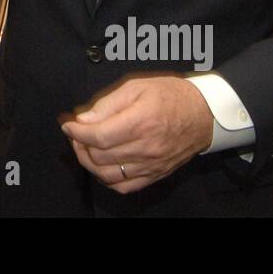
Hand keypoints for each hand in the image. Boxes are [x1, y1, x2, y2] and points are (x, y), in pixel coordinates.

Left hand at [59, 76, 212, 193]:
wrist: (204, 114)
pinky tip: (102, 165)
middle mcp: (146, 147)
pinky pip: (125, 186)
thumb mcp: (137, 87)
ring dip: (89, 163)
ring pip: (108, 175)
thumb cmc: (170, 96)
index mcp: (140, 121)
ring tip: (85, 148)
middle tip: (76, 133)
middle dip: (80, 145)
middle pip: (100, 156)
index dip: (77, 132)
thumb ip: (108, 104)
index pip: (99, 136)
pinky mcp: (155, 174)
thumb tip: (83, 118)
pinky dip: (107, 179)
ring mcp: (151, 164)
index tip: (68, 125)